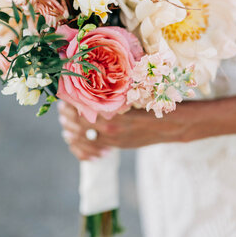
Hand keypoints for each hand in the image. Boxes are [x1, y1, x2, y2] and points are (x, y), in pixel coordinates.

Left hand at [58, 100, 209, 160]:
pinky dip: (83, 149)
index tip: (63, 97)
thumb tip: (90, 85)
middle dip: (67, 118)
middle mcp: (111, 129)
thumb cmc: (156, 101)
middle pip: (79, 125)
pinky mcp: (119, 147)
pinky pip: (94, 151)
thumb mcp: (134, 92)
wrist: (175, 124)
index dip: (69, 103)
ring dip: (72, 133)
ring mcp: (115, 141)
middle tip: (60, 111)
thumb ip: (114, 94)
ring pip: (84, 140)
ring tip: (65, 127)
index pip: (82, 109)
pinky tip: (77, 144)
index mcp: (113, 113)